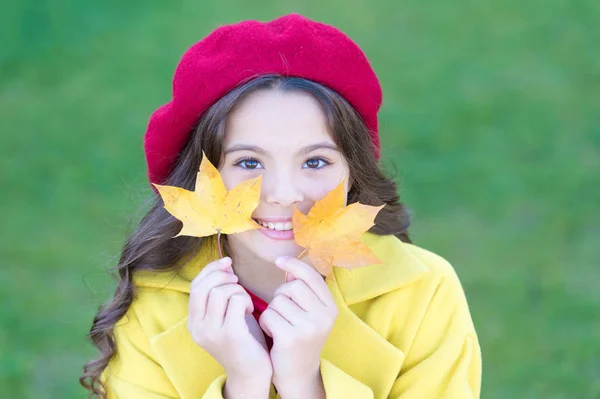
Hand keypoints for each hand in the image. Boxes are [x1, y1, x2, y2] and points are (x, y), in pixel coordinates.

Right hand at [188, 257, 272, 388]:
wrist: (251, 373)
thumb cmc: (242, 340)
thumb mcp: (223, 316)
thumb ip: (219, 295)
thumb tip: (225, 266)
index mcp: (193, 322)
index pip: (195, 286)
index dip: (210, 270)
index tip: (227, 264)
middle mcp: (198, 328)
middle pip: (205, 286)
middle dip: (224, 277)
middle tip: (238, 282)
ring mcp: (212, 332)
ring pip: (220, 291)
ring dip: (238, 290)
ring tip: (246, 302)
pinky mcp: (231, 334)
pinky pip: (237, 301)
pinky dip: (247, 300)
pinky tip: (251, 310)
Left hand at [259, 256, 336, 395]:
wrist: (298, 374)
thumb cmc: (301, 338)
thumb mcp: (311, 315)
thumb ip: (305, 293)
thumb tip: (291, 271)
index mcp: (331, 308)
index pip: (312, 276)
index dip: (294, 265)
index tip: (279, 260)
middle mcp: (323, 317)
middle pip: (292, 287)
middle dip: (281, 295)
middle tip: (283, 312)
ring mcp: (308, 328)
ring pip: (278, 301)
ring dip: (272, 311)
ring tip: (279, 325)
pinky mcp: (290, 338)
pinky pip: (268, 315)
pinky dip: (265, 322)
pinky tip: (272, 333)